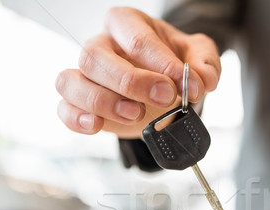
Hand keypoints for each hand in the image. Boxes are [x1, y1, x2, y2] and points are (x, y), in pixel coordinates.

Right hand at [55, 7, 220, 137]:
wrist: (163, 87)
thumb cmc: (173, 63)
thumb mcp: (197, 56)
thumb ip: (205, 63)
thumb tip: (203, 80)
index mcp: (128, 24)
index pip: (135, 37)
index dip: (161, 63)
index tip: (185, 86)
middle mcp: (101, 45)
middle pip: (96, 57)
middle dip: (132, 82)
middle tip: (165, 99)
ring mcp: (85, 74)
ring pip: (72, 81)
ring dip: (104, 102)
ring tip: (136, 114)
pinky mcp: (79, 102)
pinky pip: (64, 108)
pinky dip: (77, 119)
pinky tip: (97, 125)